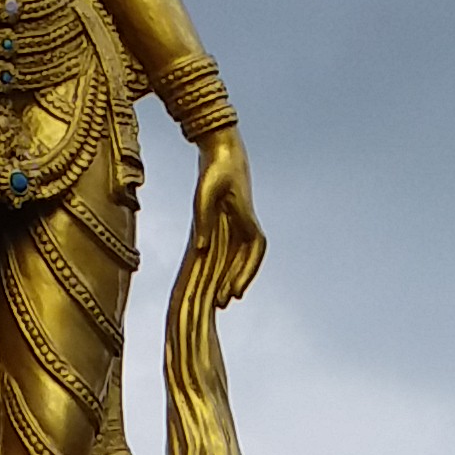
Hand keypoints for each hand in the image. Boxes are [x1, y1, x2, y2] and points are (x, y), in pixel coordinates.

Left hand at [189, 129, 262, 299]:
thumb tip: (201, 249)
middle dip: (237, 281)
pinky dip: (231, 267)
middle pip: (248, 260)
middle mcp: (249, 225)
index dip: (246, 272)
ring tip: (222, 300)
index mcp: (247, 218)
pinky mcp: (236, 224)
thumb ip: (203, 221)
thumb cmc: (215, 170)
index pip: (253, 251)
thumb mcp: (204, 193)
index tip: (237, 291)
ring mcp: (243, 225)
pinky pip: (236, 251)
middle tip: (223, 302)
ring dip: (234, 278)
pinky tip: (220, 279)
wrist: (224, 151)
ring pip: (243, 258)